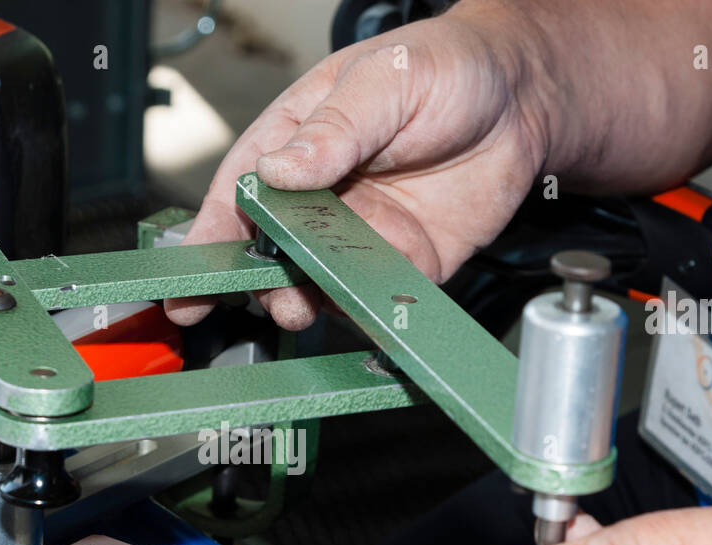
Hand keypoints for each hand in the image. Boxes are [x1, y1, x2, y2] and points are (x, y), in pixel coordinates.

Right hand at [164, 5, 547, 329]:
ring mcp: (362, 232)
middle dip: (257, 282)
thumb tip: (280, 170)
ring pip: (316, 280)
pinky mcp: (406, 262)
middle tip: (266, 298)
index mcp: (297, 142)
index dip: (209, 239)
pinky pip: (375, 295)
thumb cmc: (446, 68)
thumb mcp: (383, 81)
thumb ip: (334, 129)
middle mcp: (322, 195)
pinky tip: (359, 309)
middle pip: (270, 249)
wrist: (524, 98)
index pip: (238, 194)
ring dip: (305, 300)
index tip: (187, 282)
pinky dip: (362, 309)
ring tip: (303, 305)